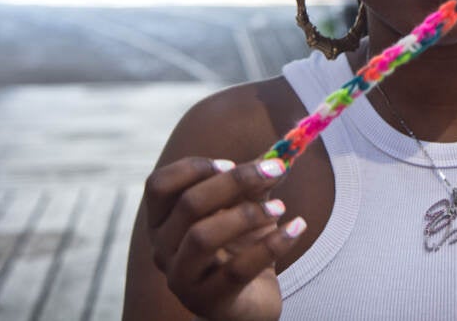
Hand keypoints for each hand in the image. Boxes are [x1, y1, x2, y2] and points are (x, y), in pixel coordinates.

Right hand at [144, 156, 304, 320]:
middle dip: (235, 182)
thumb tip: (280, 155)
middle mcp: (163, 250)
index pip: (159, 186)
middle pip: (189, 205)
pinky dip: (272, 244)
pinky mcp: (209, 301)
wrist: (247, 302)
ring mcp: (182, 279)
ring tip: (280, 207)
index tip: (231, 162)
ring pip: (202, 237)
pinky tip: (297, 227)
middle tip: (275, 170)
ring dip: (246, 214)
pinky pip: (238, 270)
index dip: (193, 168)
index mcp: (162, 222)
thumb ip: (253, 181)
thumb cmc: (239, 247)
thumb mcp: (242, 207)